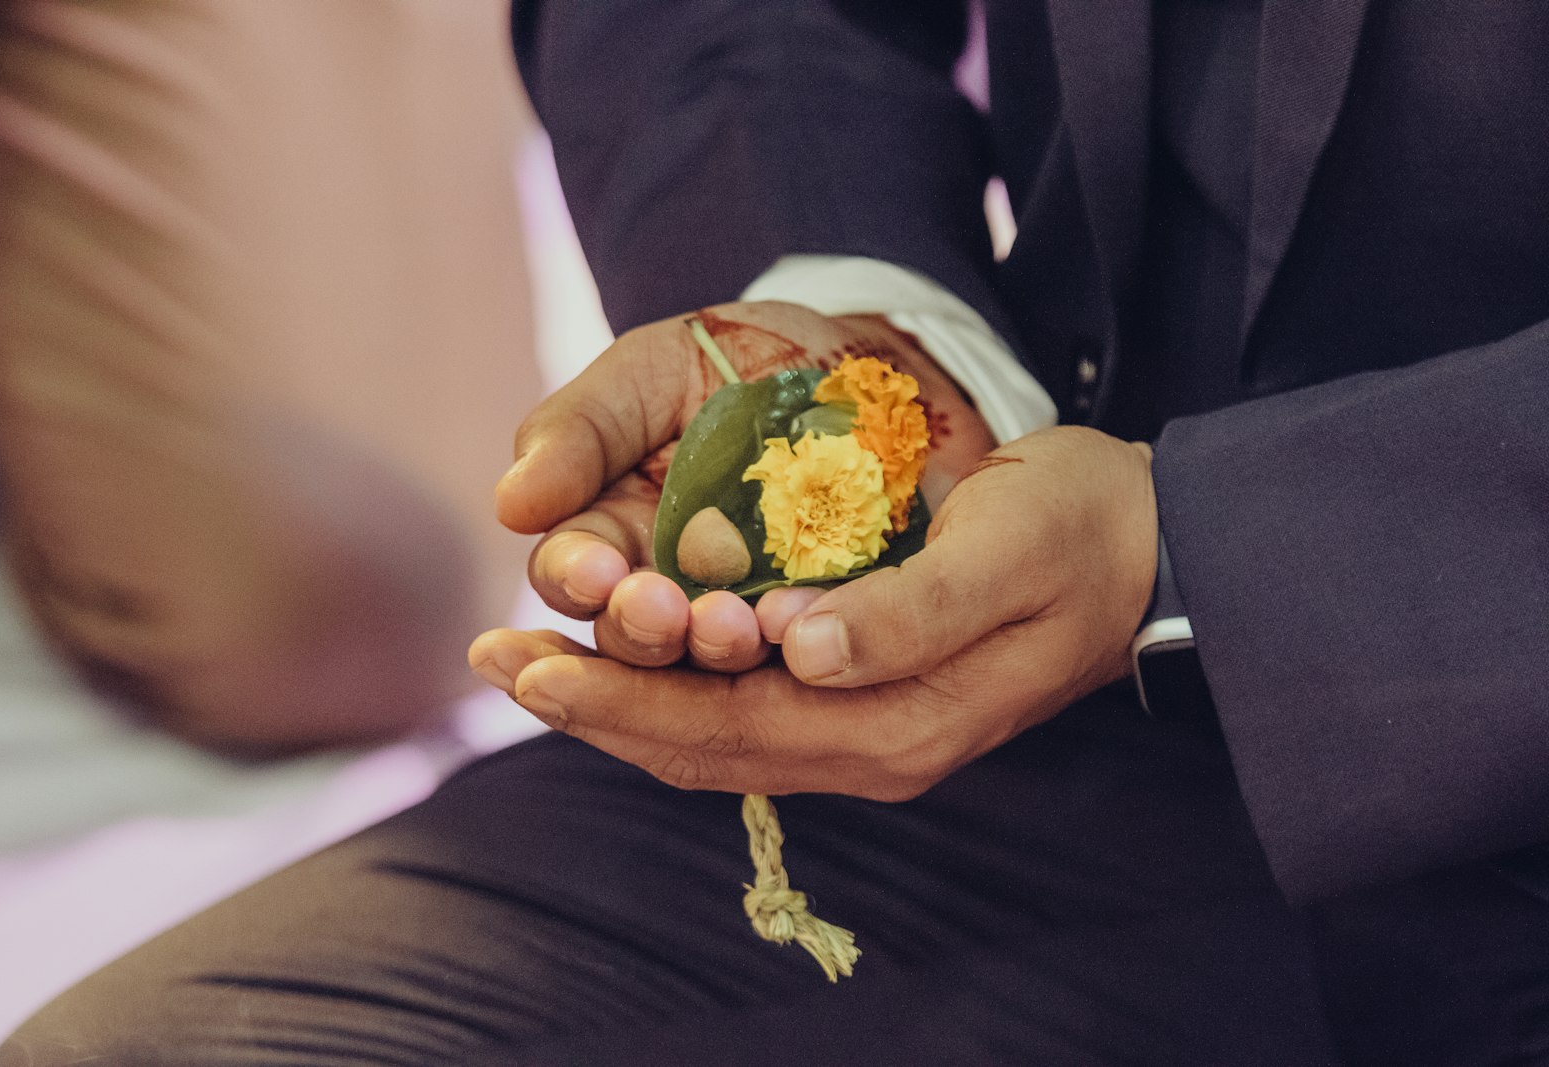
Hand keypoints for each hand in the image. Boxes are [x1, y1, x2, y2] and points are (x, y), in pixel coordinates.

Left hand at [472, 426, 1158, 798]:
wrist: (1152, 555)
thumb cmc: (1081, 530)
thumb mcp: (1008, 550)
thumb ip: (909, 612)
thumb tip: (800, 648)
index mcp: (898, 721)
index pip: (727, 726)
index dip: (618, 698)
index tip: (526, 659)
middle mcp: (874, 750)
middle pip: (702, 748)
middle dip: (591, 706)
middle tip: (490, 658)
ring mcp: (871, 737)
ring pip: (716, 742)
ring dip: (618, 705)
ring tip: (527, 663)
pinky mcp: (867, 706)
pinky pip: (747, 720)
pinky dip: (671, 695)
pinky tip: (625, 661)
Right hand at [491, 300, 995, 672]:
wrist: (877, 367)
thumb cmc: (746, 363)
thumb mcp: (657, 372)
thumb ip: (581, 429)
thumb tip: (511, 506)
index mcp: (612, 538)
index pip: (574, 576)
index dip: (575, 577)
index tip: (594, 570)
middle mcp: (670, 599)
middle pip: (631, 647)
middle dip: (639, 633)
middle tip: (661, 607)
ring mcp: (749, 626)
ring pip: (710, 678)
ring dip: (712, 656)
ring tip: (730, 624)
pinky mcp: (831, 639)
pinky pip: (806, 670)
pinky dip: (802, 655)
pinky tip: (804, 630)